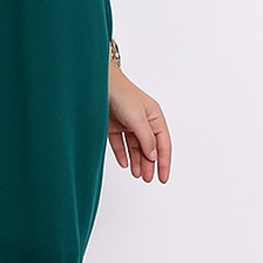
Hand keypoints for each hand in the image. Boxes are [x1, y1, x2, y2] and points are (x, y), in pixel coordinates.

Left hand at [107, 64, 170, 183]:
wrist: (98, 84)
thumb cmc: (121, 94)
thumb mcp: (138, 119)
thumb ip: (147, 139)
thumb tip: (154, 156)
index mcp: (155, 116)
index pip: (163, 143)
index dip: (164, 161)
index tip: (163, 177)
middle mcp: (143, 120)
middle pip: (149, 147)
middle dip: (150, 164)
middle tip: (147, 179)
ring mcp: (127, 123)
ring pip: (135, 147)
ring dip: (137, 161)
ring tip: (137, 174)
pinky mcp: (113, 126)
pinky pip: (120, 144)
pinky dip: (123, 154)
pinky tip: (125, 164)